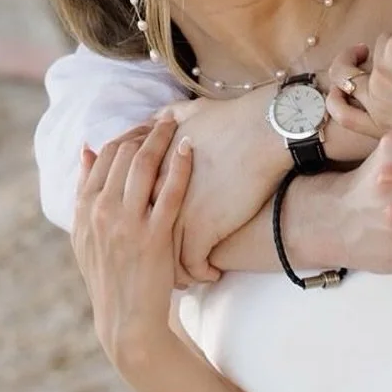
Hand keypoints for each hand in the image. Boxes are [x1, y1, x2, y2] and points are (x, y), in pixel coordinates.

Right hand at [72, 116, 192, 370]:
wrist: (126, 318)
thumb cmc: (110, 274)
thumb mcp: (85, 234)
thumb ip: (85, 191)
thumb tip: (87, 149)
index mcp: (84, 209)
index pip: (104, 155)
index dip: (127, 134)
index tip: (145, 126)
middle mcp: (101, 211)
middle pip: (123, 153)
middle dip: (145, 130)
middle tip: (166, 120)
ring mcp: (127, 223)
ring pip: (143, 165)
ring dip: (161, 138)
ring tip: (178, 123)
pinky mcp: (154, 236)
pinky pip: (169, 191)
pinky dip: (180, 166)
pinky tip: (190, 149)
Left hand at [161, 88, 285, 285]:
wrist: (259, 132)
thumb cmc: (231, 121)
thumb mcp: (189, 113)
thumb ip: (167, 118)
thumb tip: (162, 119)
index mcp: (148, 173)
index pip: (132, 209)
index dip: (142, 226)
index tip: (154, 238)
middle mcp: (153, 197)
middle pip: (142, 238)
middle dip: (153, 256)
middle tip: (164, 268)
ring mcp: (174, 215)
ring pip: (166, 258)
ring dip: (176, 272)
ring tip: (187, 278)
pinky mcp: (199, 230)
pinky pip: (193, 265)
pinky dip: (202, 274)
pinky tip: (212, 274)